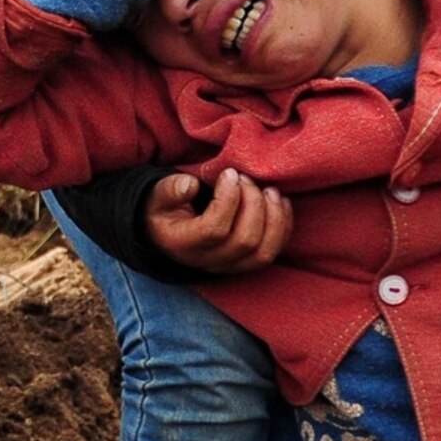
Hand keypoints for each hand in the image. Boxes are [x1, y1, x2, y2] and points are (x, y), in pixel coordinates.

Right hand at [144, 169, 291, 273]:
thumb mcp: (157, 196)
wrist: (169, 233)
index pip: (214, 230)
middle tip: (247, 179)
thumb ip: (170, 189)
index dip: (228, 200)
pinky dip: (284, 226)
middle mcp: (209, 261)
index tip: (229, 173)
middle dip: (253, 204)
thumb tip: (189, 185)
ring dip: (274, 218)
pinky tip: (279, 201)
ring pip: (264, 252)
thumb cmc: (165, 209)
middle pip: (244, 241)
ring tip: (269, 190)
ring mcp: (231, 266)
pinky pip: (274, 251)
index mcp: (184, 244)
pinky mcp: (247, 263)